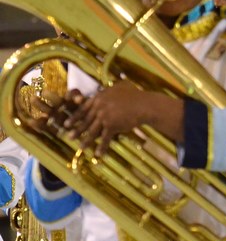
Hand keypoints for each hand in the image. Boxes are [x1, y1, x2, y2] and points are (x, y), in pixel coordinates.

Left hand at [63, 83, 177, 156]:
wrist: (144, 105)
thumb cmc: (136, 94)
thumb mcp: (121, 86)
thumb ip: (112, 87)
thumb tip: (109, 87)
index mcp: (99, 98)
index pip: (83, 109)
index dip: (75, 117)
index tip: (67, 124)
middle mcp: (99, 107)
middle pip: (86, 121)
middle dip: (77, 130)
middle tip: (69, 137)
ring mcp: (104, 117)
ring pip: (92, 131)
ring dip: (86, 141)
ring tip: (80, 148)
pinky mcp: (112, 126)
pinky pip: (105, 138)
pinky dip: (102, 147)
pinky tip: (98, 154)